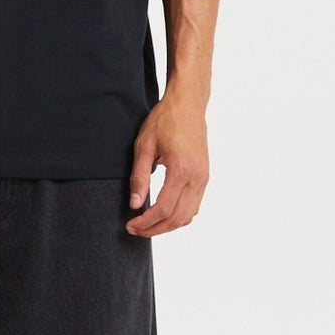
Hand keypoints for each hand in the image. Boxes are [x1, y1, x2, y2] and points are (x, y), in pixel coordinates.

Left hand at [126, 94, 208, 235]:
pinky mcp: (204, 176)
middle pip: (177, 218)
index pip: (163, 208)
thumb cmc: (165, 121)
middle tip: (135, 230)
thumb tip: (135, 205)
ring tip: (147, 225)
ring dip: (167, 226)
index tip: (130, 224)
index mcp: (181, 170)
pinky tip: (162, 214)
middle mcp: (197, 178)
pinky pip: (194, 206)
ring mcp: (203, 178)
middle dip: (154, 229)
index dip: (145, 222)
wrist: (188, 105)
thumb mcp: (144, 145)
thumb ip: (139, 177)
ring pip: (188, 216)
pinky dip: (179, 216)